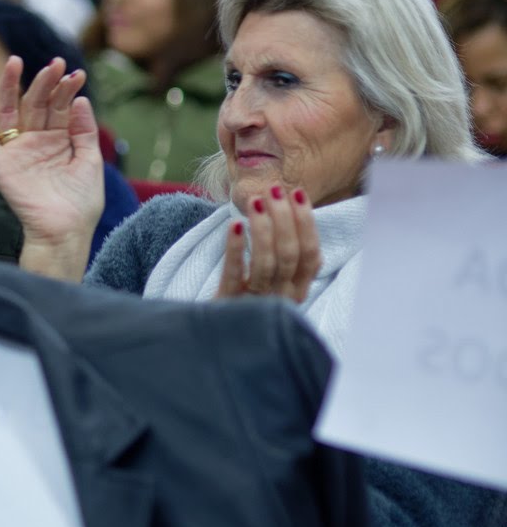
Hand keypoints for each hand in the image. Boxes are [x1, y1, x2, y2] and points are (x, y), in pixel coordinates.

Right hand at [0, 55, 102, 281]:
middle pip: (35, 104)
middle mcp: (34, 141)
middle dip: (44, 83)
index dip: (66, 90)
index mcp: (57, 140)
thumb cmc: (80, 202)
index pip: (59, 107)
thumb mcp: (90, 160)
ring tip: (15, 61)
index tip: (77, 75)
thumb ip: (83, 130)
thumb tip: (79, 99)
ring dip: (9, 86)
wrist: (64, 231)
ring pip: (7, 111)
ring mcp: (14, 150)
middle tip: (55, 63)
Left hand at [218, 186, 320, 302]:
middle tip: (273, 189)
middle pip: (290, 254)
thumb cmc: (245, 298)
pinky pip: (236, 273)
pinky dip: (236, 247)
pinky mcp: (230, 303)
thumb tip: (289, 209)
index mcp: (297, 289)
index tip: (297, 192)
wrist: (216, 337)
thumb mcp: (271, 279)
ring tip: (255, 200)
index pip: (310, 253)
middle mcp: (283, 297)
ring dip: (263, 227)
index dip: (306, 221)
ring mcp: (258, 302)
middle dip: (284, 217)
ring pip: (267, 262)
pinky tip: (234, 225)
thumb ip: (285, 254)